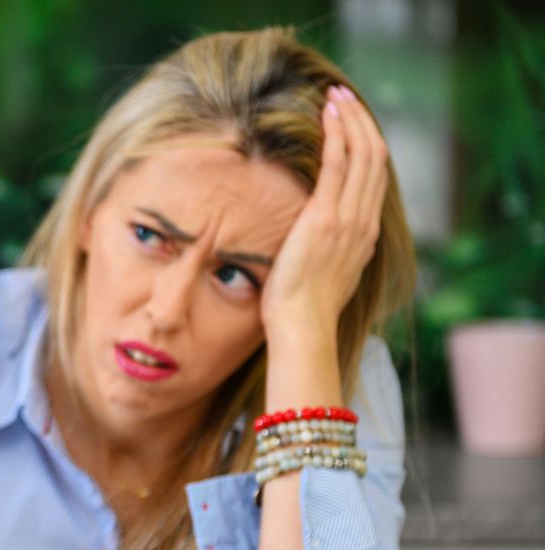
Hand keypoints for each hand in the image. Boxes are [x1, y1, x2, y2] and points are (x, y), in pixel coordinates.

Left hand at [261, 85, 388, 340]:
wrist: (302, 325)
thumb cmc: (303, 308)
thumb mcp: (325, 273)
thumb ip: (329, 250)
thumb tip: (316, 240)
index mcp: (366, 234)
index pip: (375, 177)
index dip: (367, 143)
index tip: (352, 122)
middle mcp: (364, 221)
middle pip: (375, 157)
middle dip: (361, 122)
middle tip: (344, 97)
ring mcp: (348, 218)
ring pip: (362, 154)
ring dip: (350, 119)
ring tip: (336, 95)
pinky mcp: (325, 217)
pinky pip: (338, 165)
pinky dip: (337, 135)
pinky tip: (328, 115)